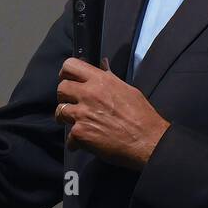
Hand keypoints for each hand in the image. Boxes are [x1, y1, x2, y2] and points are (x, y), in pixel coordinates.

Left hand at [55, 57, 170, 169]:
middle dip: (64, 97)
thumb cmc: (142, 116)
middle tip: (72, 104)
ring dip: (66, 118)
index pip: (70, 65)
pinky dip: (75, 142)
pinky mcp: (80, 133)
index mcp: (101, 81)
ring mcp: (82, 114)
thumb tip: (103, 64)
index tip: (68, 79)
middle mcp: (89, 94)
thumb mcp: (128, 90)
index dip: (66, 73)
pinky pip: (68, 137)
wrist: (147, 141)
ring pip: (60, 111)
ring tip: (76, 123)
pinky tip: (85, 143)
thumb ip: (110, 77)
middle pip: (61, 88)